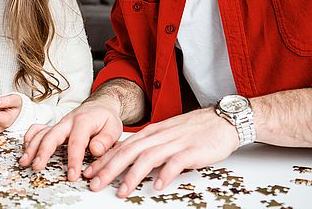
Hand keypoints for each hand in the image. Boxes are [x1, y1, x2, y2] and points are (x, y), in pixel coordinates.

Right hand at [19, 98, 122, 181]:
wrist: (99, 106)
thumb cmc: (105, 118)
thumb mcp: (114, 127)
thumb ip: (106, 139)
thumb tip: (94, 150)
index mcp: (84, 121)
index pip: (77, 141)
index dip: (73, 159)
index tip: (72, 175)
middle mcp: (68, 121)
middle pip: (52, 135)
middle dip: (43, 151)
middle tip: (37, 166)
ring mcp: (59, 124)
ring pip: (42, 133)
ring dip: (31, 147)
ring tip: (24, 162)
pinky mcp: (54, 127)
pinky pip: (38, 129)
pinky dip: (30, 138)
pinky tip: (25, 149)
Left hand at [83, 107, 237, 196]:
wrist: (222, 120)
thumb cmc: (194, 131)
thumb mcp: (165, 135)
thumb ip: (148, 145)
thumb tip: (128, 160)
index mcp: (150, 133)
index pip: (121, 147)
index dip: (104, 160)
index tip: (90, 172)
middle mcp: (159, 137)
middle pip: (128, 152)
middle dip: (109, 169)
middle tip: (95, 183)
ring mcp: (175, 143)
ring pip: (148, 158)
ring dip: (132, 175)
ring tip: (121, 190)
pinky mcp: (192, 151)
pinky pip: (176, 163)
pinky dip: (165, 174)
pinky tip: (158, 186)